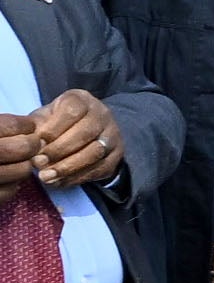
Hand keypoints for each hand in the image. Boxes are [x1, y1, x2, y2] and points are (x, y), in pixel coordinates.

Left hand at [7, 90, 121, 191]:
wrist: (86, 133)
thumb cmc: (58, 123)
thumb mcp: (45, 117)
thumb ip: (36, 126)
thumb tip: (28, 142)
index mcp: (83, 100)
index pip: (72, 111)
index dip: (54, 128)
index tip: (37, 141)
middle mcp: (103, 115)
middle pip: (85, 132)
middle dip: (59, 150)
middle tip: (38, 163)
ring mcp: (113, 135)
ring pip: (95, 152)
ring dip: (68, 167)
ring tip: (46, 177)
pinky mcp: (116, 156)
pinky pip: (100, 168)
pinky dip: (77, 177)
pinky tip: (59, 182)